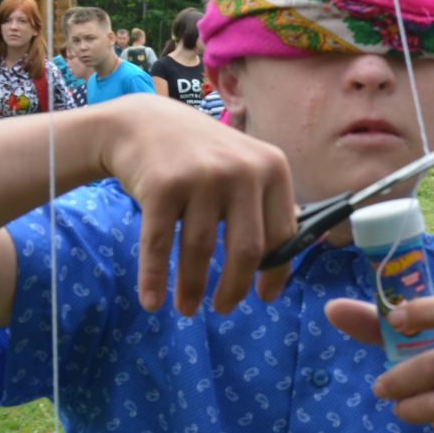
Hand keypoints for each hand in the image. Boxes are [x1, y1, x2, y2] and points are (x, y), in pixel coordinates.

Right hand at [94, 95, 298, 316]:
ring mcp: (201, 176)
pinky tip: (152, 301)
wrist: (144, 123)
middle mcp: (241, 170)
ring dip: (191, 289)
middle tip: (224, 309)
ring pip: (200, 251)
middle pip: (247, 250)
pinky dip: (153, 278)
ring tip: (187, 309)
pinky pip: (158, 244)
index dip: (276, 272)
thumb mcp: (245, 168)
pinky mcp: (162, 185)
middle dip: (234, 289)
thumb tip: (290, 257)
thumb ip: (267, 205)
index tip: (265, 296)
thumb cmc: (202, 156)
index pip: (283, 235)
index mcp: (272, 168)